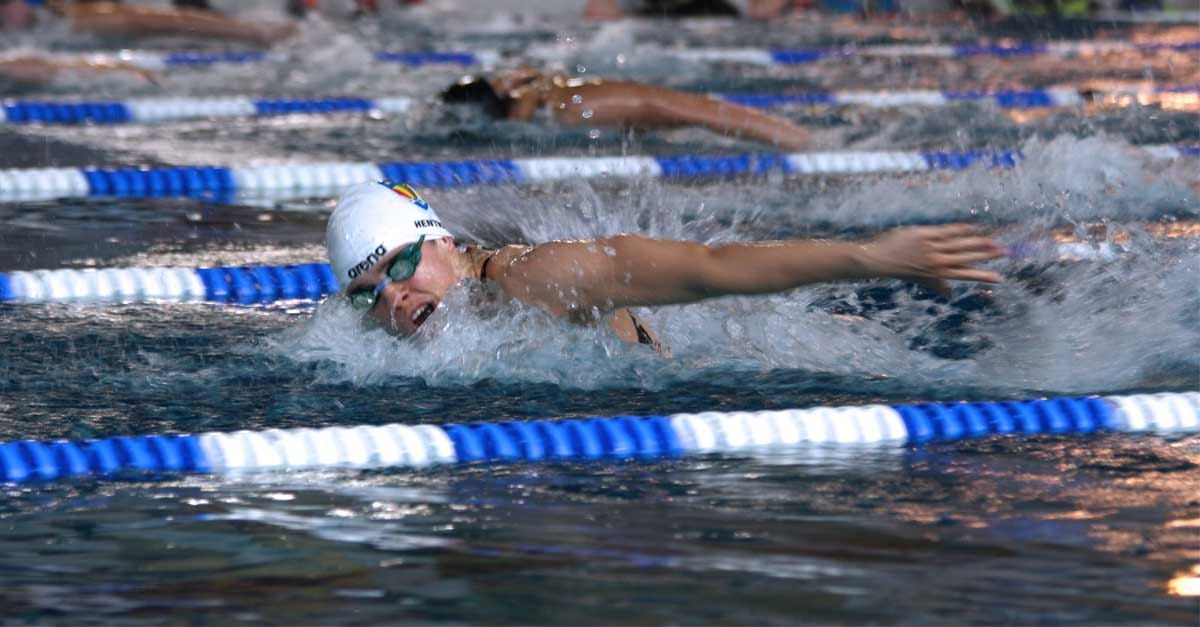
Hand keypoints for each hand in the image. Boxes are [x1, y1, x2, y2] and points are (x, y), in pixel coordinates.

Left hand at [859, 224, 1004, 295]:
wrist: (878, 259)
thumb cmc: (899, 269)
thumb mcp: (919, 279)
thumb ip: (936, 285)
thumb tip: (948, 295)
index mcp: (938, 273)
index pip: (965, 274)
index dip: (983, 276)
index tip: (999, 278)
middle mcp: (938, 262)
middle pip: (968, 257)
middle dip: (987, 255)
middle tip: (1004, 252)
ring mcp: (932, 248)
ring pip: (960, 243)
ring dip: (979, 241)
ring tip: (994, 240)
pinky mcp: (925, 235)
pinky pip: (947, 231)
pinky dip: (961, 229)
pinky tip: (973, 227)